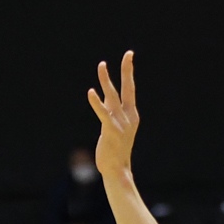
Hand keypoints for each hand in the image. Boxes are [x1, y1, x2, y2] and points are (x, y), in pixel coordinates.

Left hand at [88, 51, 139, 179]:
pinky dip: (96, 102)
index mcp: (132, 115)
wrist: (117, 170)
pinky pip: (102, 112)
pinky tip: (91, 92)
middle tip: (128, 54)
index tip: (128, 55)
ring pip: (113, 96)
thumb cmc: (115, 150)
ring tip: (102, 65)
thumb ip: (112, 110)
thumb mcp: (116, 126)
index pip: (130, 89)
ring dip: (107, 80)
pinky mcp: (110, 130)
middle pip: (128, 88)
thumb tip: (105, 95)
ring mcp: (121, 123)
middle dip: (127, 70)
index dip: (128, 72)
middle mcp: (129, 116)